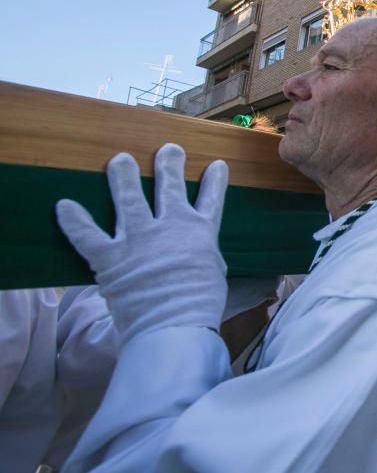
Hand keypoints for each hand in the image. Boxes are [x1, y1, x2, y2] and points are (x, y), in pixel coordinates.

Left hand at [56, 144, 228, 344]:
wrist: (174, 323)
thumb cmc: (201, 305)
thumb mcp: (214, 273)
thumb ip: (203, 256)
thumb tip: (198, 255)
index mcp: (200, 233)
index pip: (211, 199)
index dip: (215, 181)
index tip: (217, 164)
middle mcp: (169, 226)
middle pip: (168, 187)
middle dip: (168, 165)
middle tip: (167, 149)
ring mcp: (137, 238)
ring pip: (128, 198)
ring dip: (122, 176)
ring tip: (119, 159)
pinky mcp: (110, 257)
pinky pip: (87, 236)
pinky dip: (74, 221)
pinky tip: (64, 205)